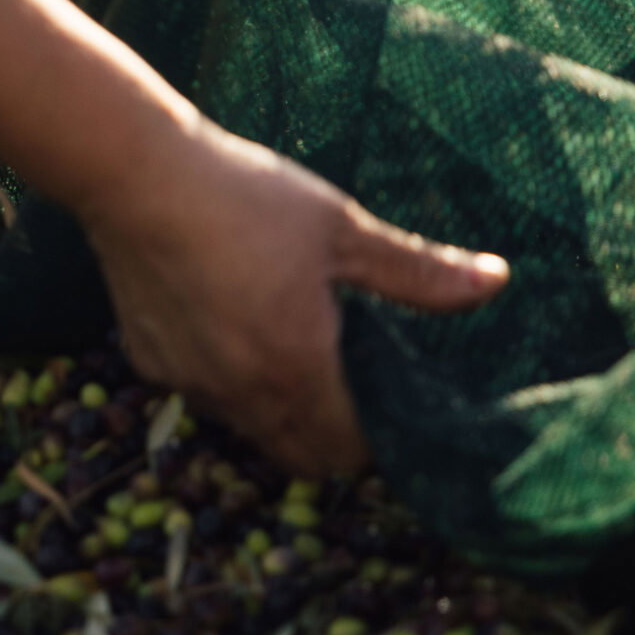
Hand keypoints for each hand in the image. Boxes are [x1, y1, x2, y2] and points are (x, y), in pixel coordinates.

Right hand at [79, 122, 509, 475]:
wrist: (136, 178)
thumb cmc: (246, 199)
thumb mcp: (341, 229)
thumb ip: (417, 270)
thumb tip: (497, 280)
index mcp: (298, 368)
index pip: (350, 449)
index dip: (379, 441)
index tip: (396, 409)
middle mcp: (241, 393)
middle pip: (302, 456)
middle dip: (336, 440)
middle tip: (357, 392)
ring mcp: (190, 382)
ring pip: (249, 429)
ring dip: (281, 413)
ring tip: (296, 354)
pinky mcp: (149, 363)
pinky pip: (203, 394)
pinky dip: (227, 381)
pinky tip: (231, 324)